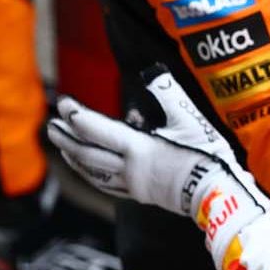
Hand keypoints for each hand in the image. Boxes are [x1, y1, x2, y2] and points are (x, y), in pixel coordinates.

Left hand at [48, 74, 268, 241]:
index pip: (96, 130)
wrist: (218, 193)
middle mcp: (129, 169)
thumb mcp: (190, 119)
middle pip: (87, 154)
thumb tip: (152, 74)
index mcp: (138, 148)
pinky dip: (92, 175)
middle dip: (66, 139)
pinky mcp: (141, 195)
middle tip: (50, 126)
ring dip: (74, 158)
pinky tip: (88, 171)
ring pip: (93, 173)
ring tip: (62, 148)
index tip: (63, 104)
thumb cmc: (207, 154)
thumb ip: (169, 95)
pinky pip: (107, 185)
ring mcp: (133, 185)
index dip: (76, 116)